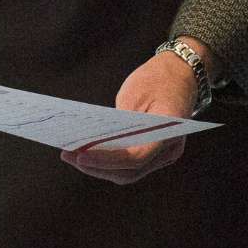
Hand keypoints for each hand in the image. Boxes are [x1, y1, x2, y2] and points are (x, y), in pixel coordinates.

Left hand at [63, 45, 202, 184]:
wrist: (181, 74)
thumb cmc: (157, 79)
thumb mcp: (135, 93)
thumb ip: (119, 121)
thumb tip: (91, 141)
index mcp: (170, 130)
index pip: (137, 156)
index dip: (107, 160)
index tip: (80, 156)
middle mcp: (170, 149)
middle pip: (129, 170)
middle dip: (96, 167)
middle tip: (67, 155)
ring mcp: (164, 155)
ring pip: (127, 173)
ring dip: (98, 168)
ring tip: (69, 155)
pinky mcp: (153, 154)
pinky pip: (128, 165)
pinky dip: (107, 162)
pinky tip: (84, 153)